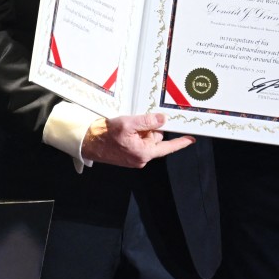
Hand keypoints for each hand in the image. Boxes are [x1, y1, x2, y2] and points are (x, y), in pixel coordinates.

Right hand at [81, 113, 195, 168]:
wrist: (87, 142)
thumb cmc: (105, 135)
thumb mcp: (127, 123)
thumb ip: (147, 122)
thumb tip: (163, 120)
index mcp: (144, 153)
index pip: (167, 146)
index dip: (181, 142)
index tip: (191, 139)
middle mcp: (141, 158)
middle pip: (155, 138)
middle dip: (148, 128)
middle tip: (135, 121)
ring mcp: (134, 158)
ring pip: (145, 139)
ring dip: (139, 131)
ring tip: (125, 126)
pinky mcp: (128, 156)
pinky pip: (137, 142)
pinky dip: (133, 134)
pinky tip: (122, 131)